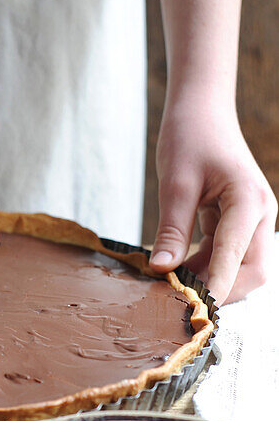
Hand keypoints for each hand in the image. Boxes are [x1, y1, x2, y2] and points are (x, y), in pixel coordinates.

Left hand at [150, 100, 276, 304]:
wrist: (201, 110)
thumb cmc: (189, 137)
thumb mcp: (175, 184)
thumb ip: (171, 230)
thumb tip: (161, 269)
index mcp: (249, 201)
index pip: (236, 255)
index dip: (218, 285)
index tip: (198, 310)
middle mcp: (259, 213)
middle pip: (253, 271)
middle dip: (222, 290)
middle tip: (182, 303)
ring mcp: (252, 218)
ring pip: (242, 267)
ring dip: (212, 280)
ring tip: (174, 288)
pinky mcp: (240, 221)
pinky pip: (228, 254)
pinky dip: (206, 266)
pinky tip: (178, 270)